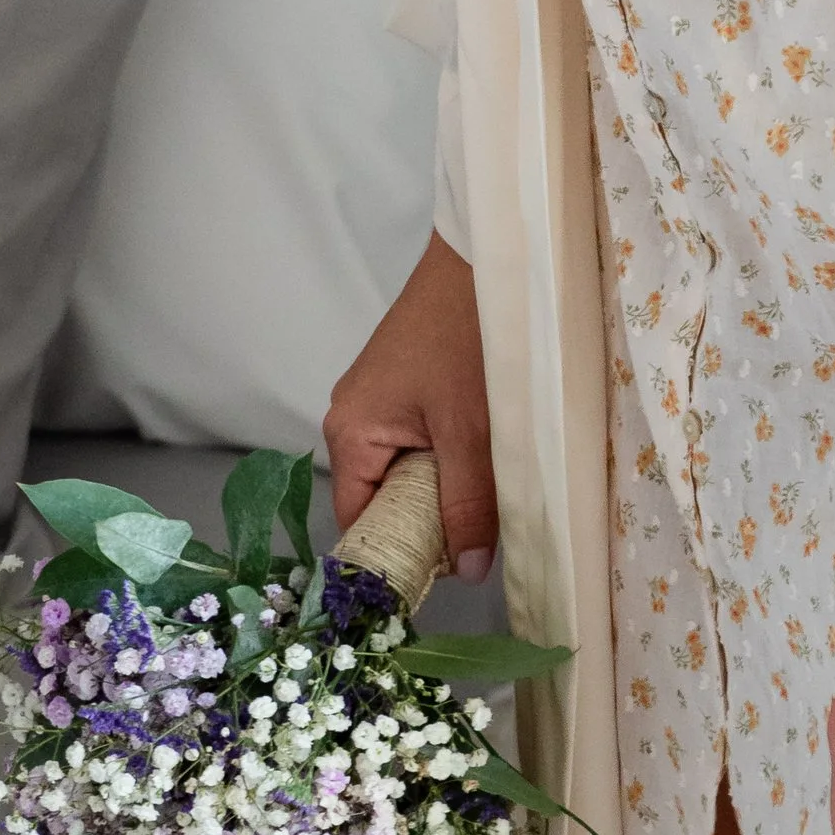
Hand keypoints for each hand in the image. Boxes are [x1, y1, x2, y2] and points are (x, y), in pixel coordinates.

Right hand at [325, 229, 498, 582]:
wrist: (485, 256)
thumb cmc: (468, 338)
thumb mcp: (471, 429)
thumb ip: (467, 502)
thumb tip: (466, 573)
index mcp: (349, 432)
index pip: (356, 521)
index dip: (391, 555)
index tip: (435, 578)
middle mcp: (351, 418)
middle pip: (380, 498)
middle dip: (423, 523)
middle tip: (472, 544)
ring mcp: (378, 399)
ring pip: (405, 470)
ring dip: (441, 489)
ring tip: (482, 504)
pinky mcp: (405, 383)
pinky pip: (417, 441)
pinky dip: (445, 458)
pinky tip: (480, 462)